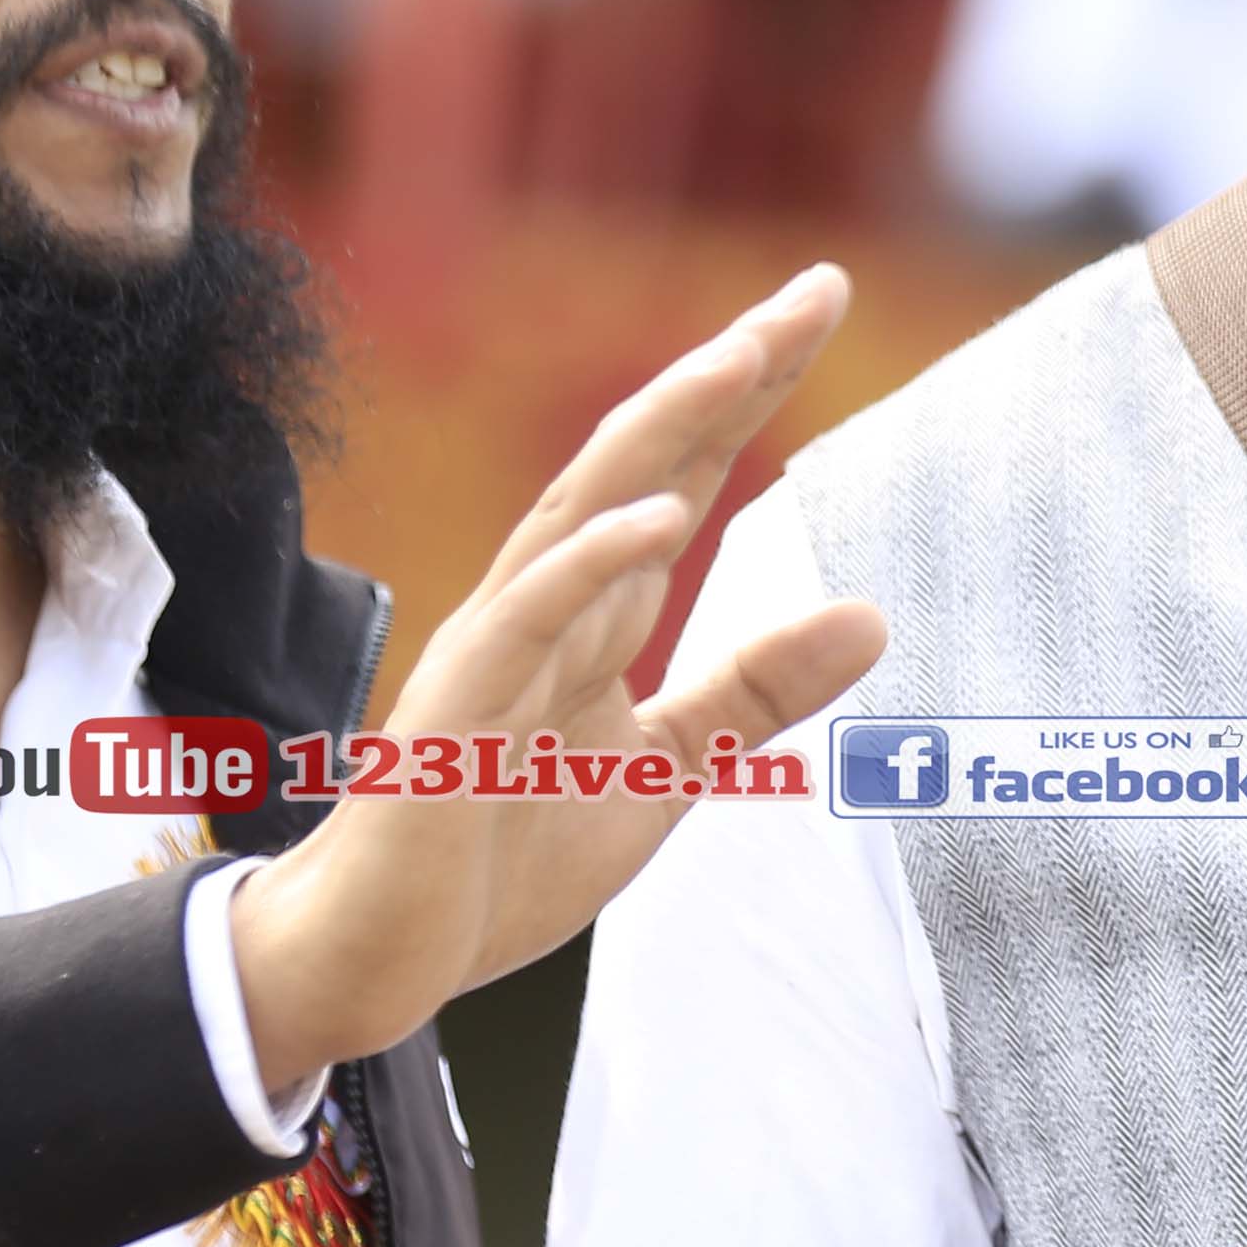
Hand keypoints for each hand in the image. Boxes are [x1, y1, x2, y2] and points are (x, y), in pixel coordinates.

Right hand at [223, 267, 886, 1088]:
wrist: (374, 956)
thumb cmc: (499, 856)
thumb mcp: (661, 770)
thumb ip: (752, 692)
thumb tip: (872, 614)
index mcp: (592, 611)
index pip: (682, 475)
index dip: (750, 393)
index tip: (822, 304)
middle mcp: (541, 603)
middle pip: (640, 460)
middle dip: (724, 372)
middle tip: (812, 291)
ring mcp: (493, 649)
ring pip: (582, 510)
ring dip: (663, 429)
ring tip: (745, 354)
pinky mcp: (456, 713)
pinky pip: (528, 618)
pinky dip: (593, 562)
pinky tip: (660, 515)